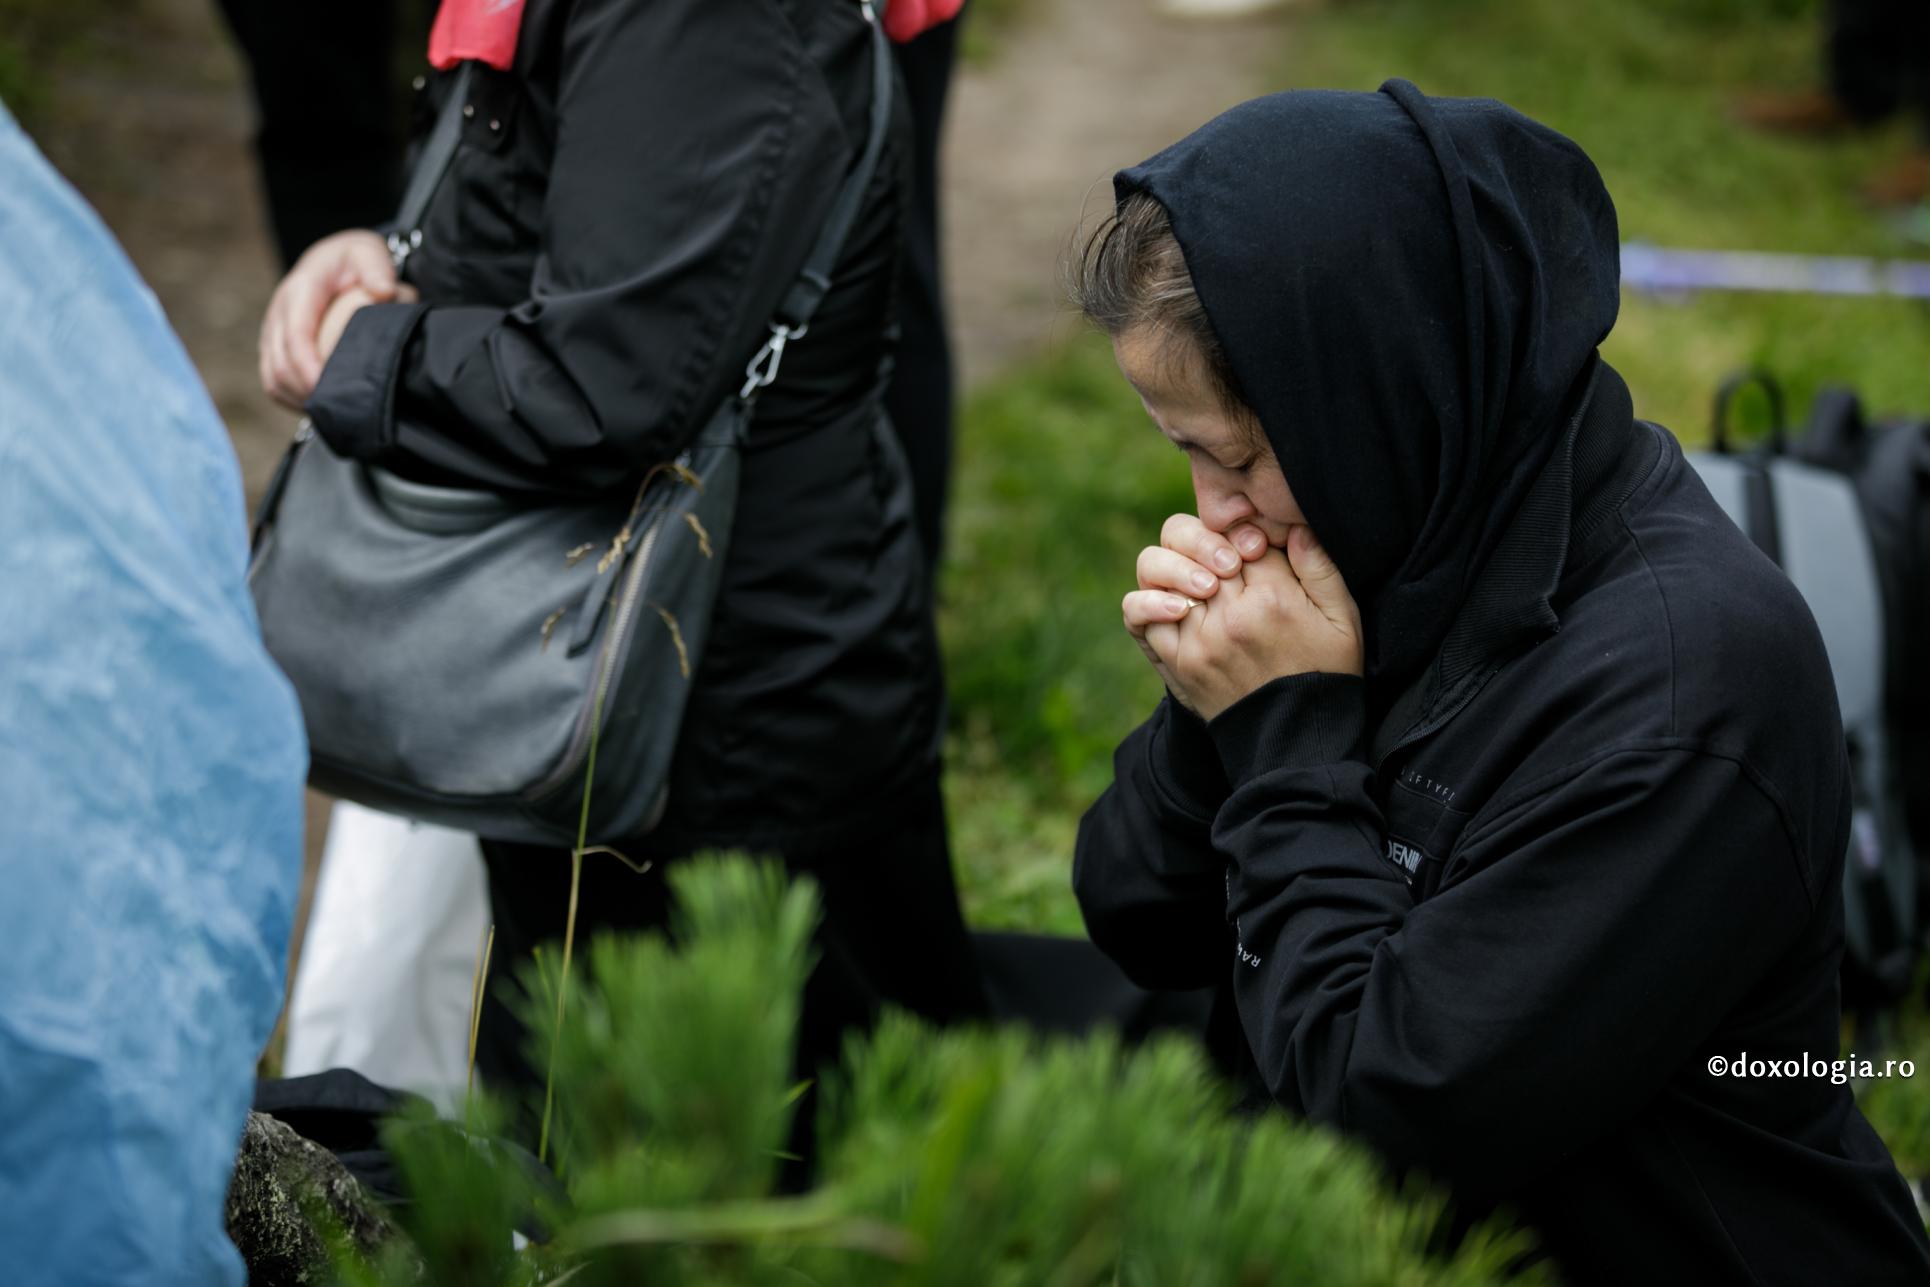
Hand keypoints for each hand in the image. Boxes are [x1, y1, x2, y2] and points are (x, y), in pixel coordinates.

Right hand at [258, 229, 411, 411]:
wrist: (336, 262)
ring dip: (298, 399)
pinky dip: (292, 399)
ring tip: (329, 413)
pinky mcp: (274, 346)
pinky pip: (273, 381)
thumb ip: (377, 268)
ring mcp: (273, 331)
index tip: (327, 389)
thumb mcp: (368, 253)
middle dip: (306, 391)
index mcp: (301, 290)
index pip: (296, 335)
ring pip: (273, 376)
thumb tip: (383, 292)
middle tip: (339, 411)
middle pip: (280, 363)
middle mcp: (280, 311)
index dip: (309, 367)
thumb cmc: (355, 260)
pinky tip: (318, 408)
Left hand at [1126, 521, 1361, 721]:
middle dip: (1212, 543)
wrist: (1295, 741)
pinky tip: (1174, 603)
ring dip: (1177, 565)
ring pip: (1160, 569)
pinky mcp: (1175, 660)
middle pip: (1198, 544)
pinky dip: (1148, 599)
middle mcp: (1230, 617)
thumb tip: (1292, 527)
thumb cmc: (1326, 673)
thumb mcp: (1343, 619)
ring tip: (1204, 582)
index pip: (1242, 536)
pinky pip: (1139, 613)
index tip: (1258, 551)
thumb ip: (1319, 567)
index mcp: (1274, 600)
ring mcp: (1197, 639)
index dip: (1247, 535)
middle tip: (1230, 562)